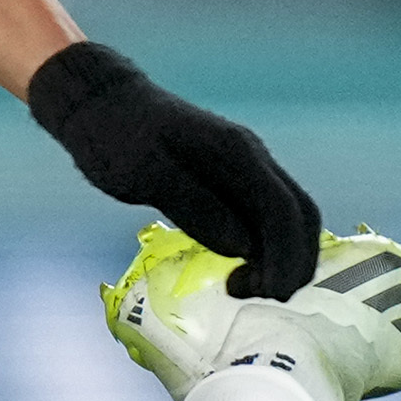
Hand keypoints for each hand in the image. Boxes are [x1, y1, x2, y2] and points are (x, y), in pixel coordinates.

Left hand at [25, 41, 319, 299]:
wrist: (101, 103)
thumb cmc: (114, 136)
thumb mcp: (142, 173)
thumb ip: (193, 206)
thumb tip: (243, 247)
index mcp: (237, 154)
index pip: (283, 211)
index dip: (286, 256)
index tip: (271, 294)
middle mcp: (253, 159)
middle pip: (299, 216)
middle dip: (292, 262)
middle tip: (256, 297)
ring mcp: (246, 168)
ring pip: (287, 219)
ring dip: (280, 258)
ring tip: (241, 289)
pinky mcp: (232, 181)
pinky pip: (265, 218)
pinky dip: (264, 249)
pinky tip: (238, 270)